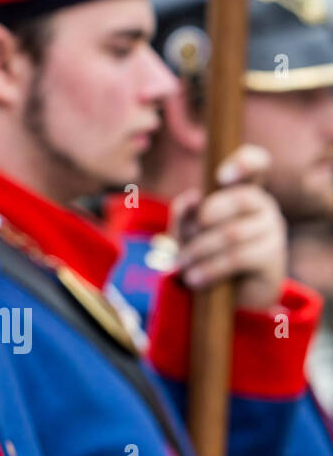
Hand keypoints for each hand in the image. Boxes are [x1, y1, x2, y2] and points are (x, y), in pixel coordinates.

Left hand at [170, 144, 286, 310]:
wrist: (225, 293)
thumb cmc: (203, 250)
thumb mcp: (186, 230)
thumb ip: (184, 212)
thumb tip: (192, 197)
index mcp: (242, 188)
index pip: (257, 163)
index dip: (245, 162)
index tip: (222, 176)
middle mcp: (263, 204)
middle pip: (241, 198)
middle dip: (206, 217)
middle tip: (184, 238)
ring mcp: (273, 230)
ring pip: (233, 233)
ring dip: (199, 250)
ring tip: (182, 264)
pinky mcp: (274, 258)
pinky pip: (238, 257)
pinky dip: (210, 268)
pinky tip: (194, 278)